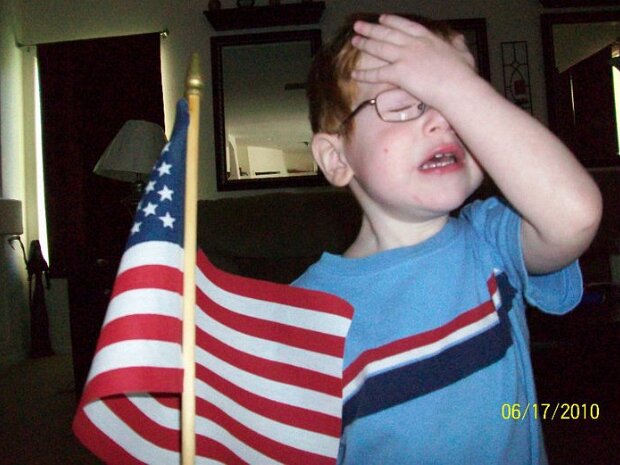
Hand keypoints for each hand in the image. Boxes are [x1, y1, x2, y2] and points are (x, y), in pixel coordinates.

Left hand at [350, 14, 477, 107]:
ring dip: (365, 44)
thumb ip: (458, 45)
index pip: (405, 26)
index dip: (391, 22)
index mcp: (428, 38)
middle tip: (359, 26)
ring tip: (354, 40)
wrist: (457, 87)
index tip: (382, 19)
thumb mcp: (463, 53)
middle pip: (387, 34)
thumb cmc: (463, 74)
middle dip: (371, 29)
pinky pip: (377, 73)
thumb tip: (460, 41)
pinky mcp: (399, 73)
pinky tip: (354, 73)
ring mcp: (405, 57)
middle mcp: (413, 44)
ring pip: (379, 48)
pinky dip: (364, 74)